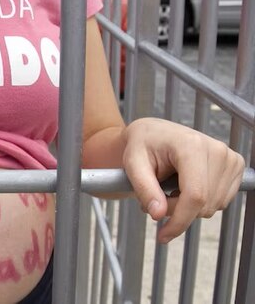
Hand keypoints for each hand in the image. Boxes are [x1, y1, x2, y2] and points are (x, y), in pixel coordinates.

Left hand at [122, 117, 243, 243]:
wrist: (154, 133)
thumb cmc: (142, 144)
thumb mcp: (133, 164)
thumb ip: (144, 189)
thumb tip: (158, 214)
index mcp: (192, 146)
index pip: (195, 195)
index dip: (179, 221)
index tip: (163, 235)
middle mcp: (217, 151)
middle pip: (203, 204)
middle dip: (177, 212)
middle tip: (154, 199)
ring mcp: (229, 158)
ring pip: (213, 206)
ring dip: (187, 207)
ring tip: (168, 189)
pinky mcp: (235, 166)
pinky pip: (220, 201)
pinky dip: (200, 202)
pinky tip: (185, 186)